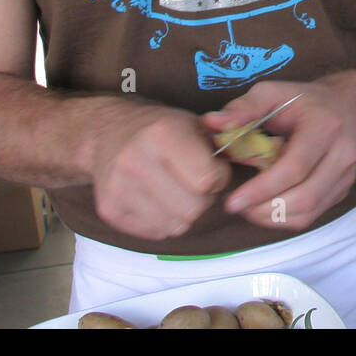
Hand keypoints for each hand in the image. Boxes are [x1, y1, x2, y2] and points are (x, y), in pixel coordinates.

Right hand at [90, 105, 231, 240]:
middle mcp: (136, 159)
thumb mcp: (193, 123)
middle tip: (194, 183)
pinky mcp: (110, 210)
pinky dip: (165, 220)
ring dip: (184, 211)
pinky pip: (156, 232)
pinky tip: (159, 199)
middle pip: (194, 207)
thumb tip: (248, 152)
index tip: (212, 169)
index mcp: (162, 133)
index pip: (207, 179)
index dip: (218, 177)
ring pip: (177, 225)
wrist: (107, 133)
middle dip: (203, 197)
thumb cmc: (160, 129)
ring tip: (176, 190)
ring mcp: (119, 187)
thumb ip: (222, 139)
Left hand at [202, 77, 355, 232]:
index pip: (294, 168)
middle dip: (264, 209)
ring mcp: (346, 175)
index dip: (262, 189)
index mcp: (324, 126)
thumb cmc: (304, 100)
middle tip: (236, 206)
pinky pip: (313, 215)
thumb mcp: (272, 93)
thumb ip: (242, 108)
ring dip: (273, 217)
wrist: (348, 106)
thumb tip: (212, 123)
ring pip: (309, 213)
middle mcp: (342, 154)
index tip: (233, 201)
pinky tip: (267, 206)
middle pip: (304, 197)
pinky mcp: (343, 190)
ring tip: (248, 207)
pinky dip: (285, 218)